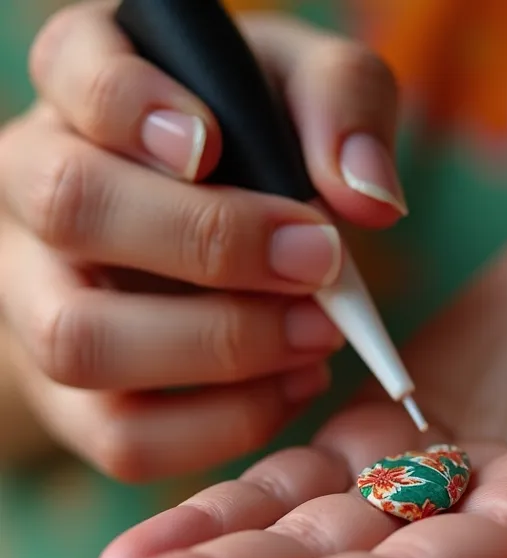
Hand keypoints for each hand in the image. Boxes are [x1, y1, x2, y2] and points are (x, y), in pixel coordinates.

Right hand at [0, 2, 405, 479]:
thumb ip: (340, 107)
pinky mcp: (74, 394)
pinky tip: (296, 384)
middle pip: (71, 210)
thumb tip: (367, 198)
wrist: (238, 229)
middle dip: (209, 243)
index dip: (133, 108)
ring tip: (319, 336)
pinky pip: (122, 436)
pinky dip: (223, 424)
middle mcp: (39, 188)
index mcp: (87, 84)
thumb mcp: (310, 91)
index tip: (212, 146)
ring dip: (220, 348)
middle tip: (317, 263)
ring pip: (80, 342)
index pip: (75, 73)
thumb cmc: (267, 144)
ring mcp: (40, 298)